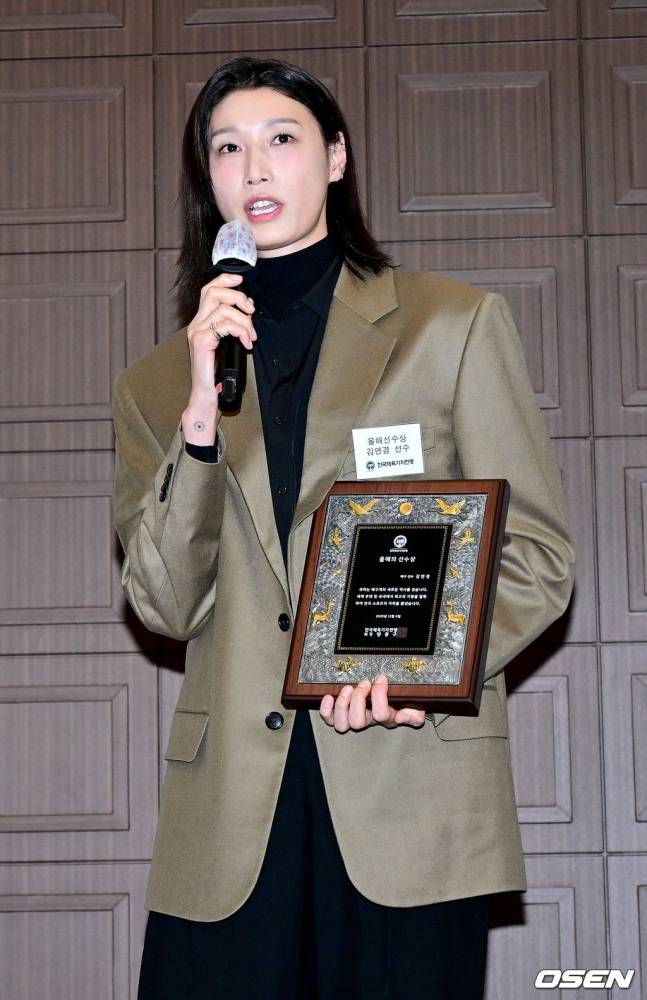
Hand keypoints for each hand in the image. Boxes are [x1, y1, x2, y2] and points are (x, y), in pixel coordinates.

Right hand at [182, 273, 256, 443]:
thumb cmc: (218, 374)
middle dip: (238, 297)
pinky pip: (225, 325)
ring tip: (250, 336)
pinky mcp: (200, 341)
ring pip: (223, 309)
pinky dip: (241, 331)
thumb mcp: (227, 345)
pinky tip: (246, 343)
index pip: (209, 290)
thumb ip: (232, 328)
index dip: (225, 279)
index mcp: (201, 322)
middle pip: (214, 292)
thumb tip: (248, 312)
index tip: (241, 280)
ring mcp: (196, 332)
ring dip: (244, 320)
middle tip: (251, 311)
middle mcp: (195, 324)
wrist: (206, 396)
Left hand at [319, 673, 425, 732]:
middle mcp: (367, 721)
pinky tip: (329, 697)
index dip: (379, 695)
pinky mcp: (339, 715)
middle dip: (359, 699)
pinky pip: (329, 719)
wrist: (388, 698)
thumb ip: (413, 714)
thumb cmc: (400, 701)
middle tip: (364, 683)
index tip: (381, 678)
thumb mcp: (413, 707)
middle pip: (357, 722)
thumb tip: (401, 716)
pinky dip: (326, 710)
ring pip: (341, 724)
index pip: (381, 714)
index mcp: (385, 717)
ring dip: (343, 705)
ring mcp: (352, 719)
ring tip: (348, 688)